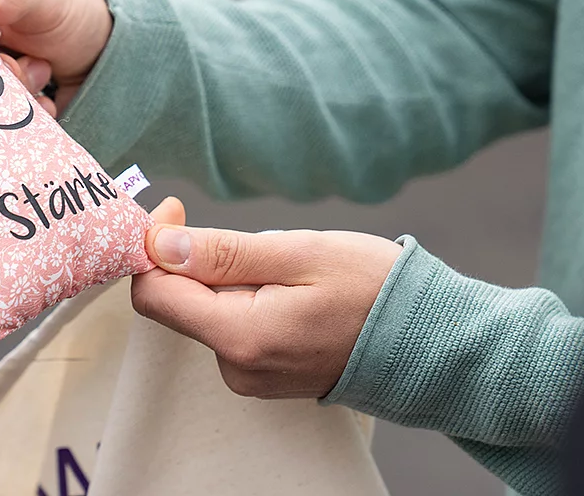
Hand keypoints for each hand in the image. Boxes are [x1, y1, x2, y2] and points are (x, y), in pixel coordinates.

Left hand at [132, 202, 401, 398]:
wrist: (430, 342)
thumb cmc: (374, 290)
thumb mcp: (300, 253)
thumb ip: (225, 252)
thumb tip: (159, 245)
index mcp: (240, 338)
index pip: (154, 294)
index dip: (153, 245)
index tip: (179, 207)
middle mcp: (236, 368)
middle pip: (180, 302)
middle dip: (203, 259)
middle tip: (261, 237)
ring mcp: (251, 376)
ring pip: (208, 311)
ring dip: (232, 277)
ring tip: (291, 269)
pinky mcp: (265, 374)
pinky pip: (234, 326)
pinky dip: (249, 297)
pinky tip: (294, 290)